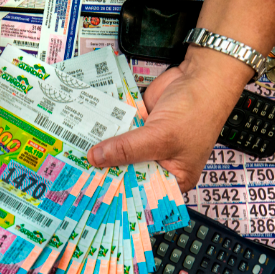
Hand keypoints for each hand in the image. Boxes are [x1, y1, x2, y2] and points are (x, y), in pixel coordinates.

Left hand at [89, 48, 253, 191]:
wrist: (200, 76)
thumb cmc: (196, 111)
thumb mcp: (161, 137)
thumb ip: (127, 149)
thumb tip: (96, 158)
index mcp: (175, 177)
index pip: (143, 194)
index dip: (120, 196)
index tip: (93, 197)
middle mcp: (160, 163)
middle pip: (127, 172)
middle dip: (106, 172)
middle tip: (77, 178)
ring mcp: (148, 143)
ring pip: (119, 152)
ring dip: (102, 152)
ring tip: (74, 158)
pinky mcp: (139, 125)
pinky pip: (118, 132)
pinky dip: (105, 132)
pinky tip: (83, 137)